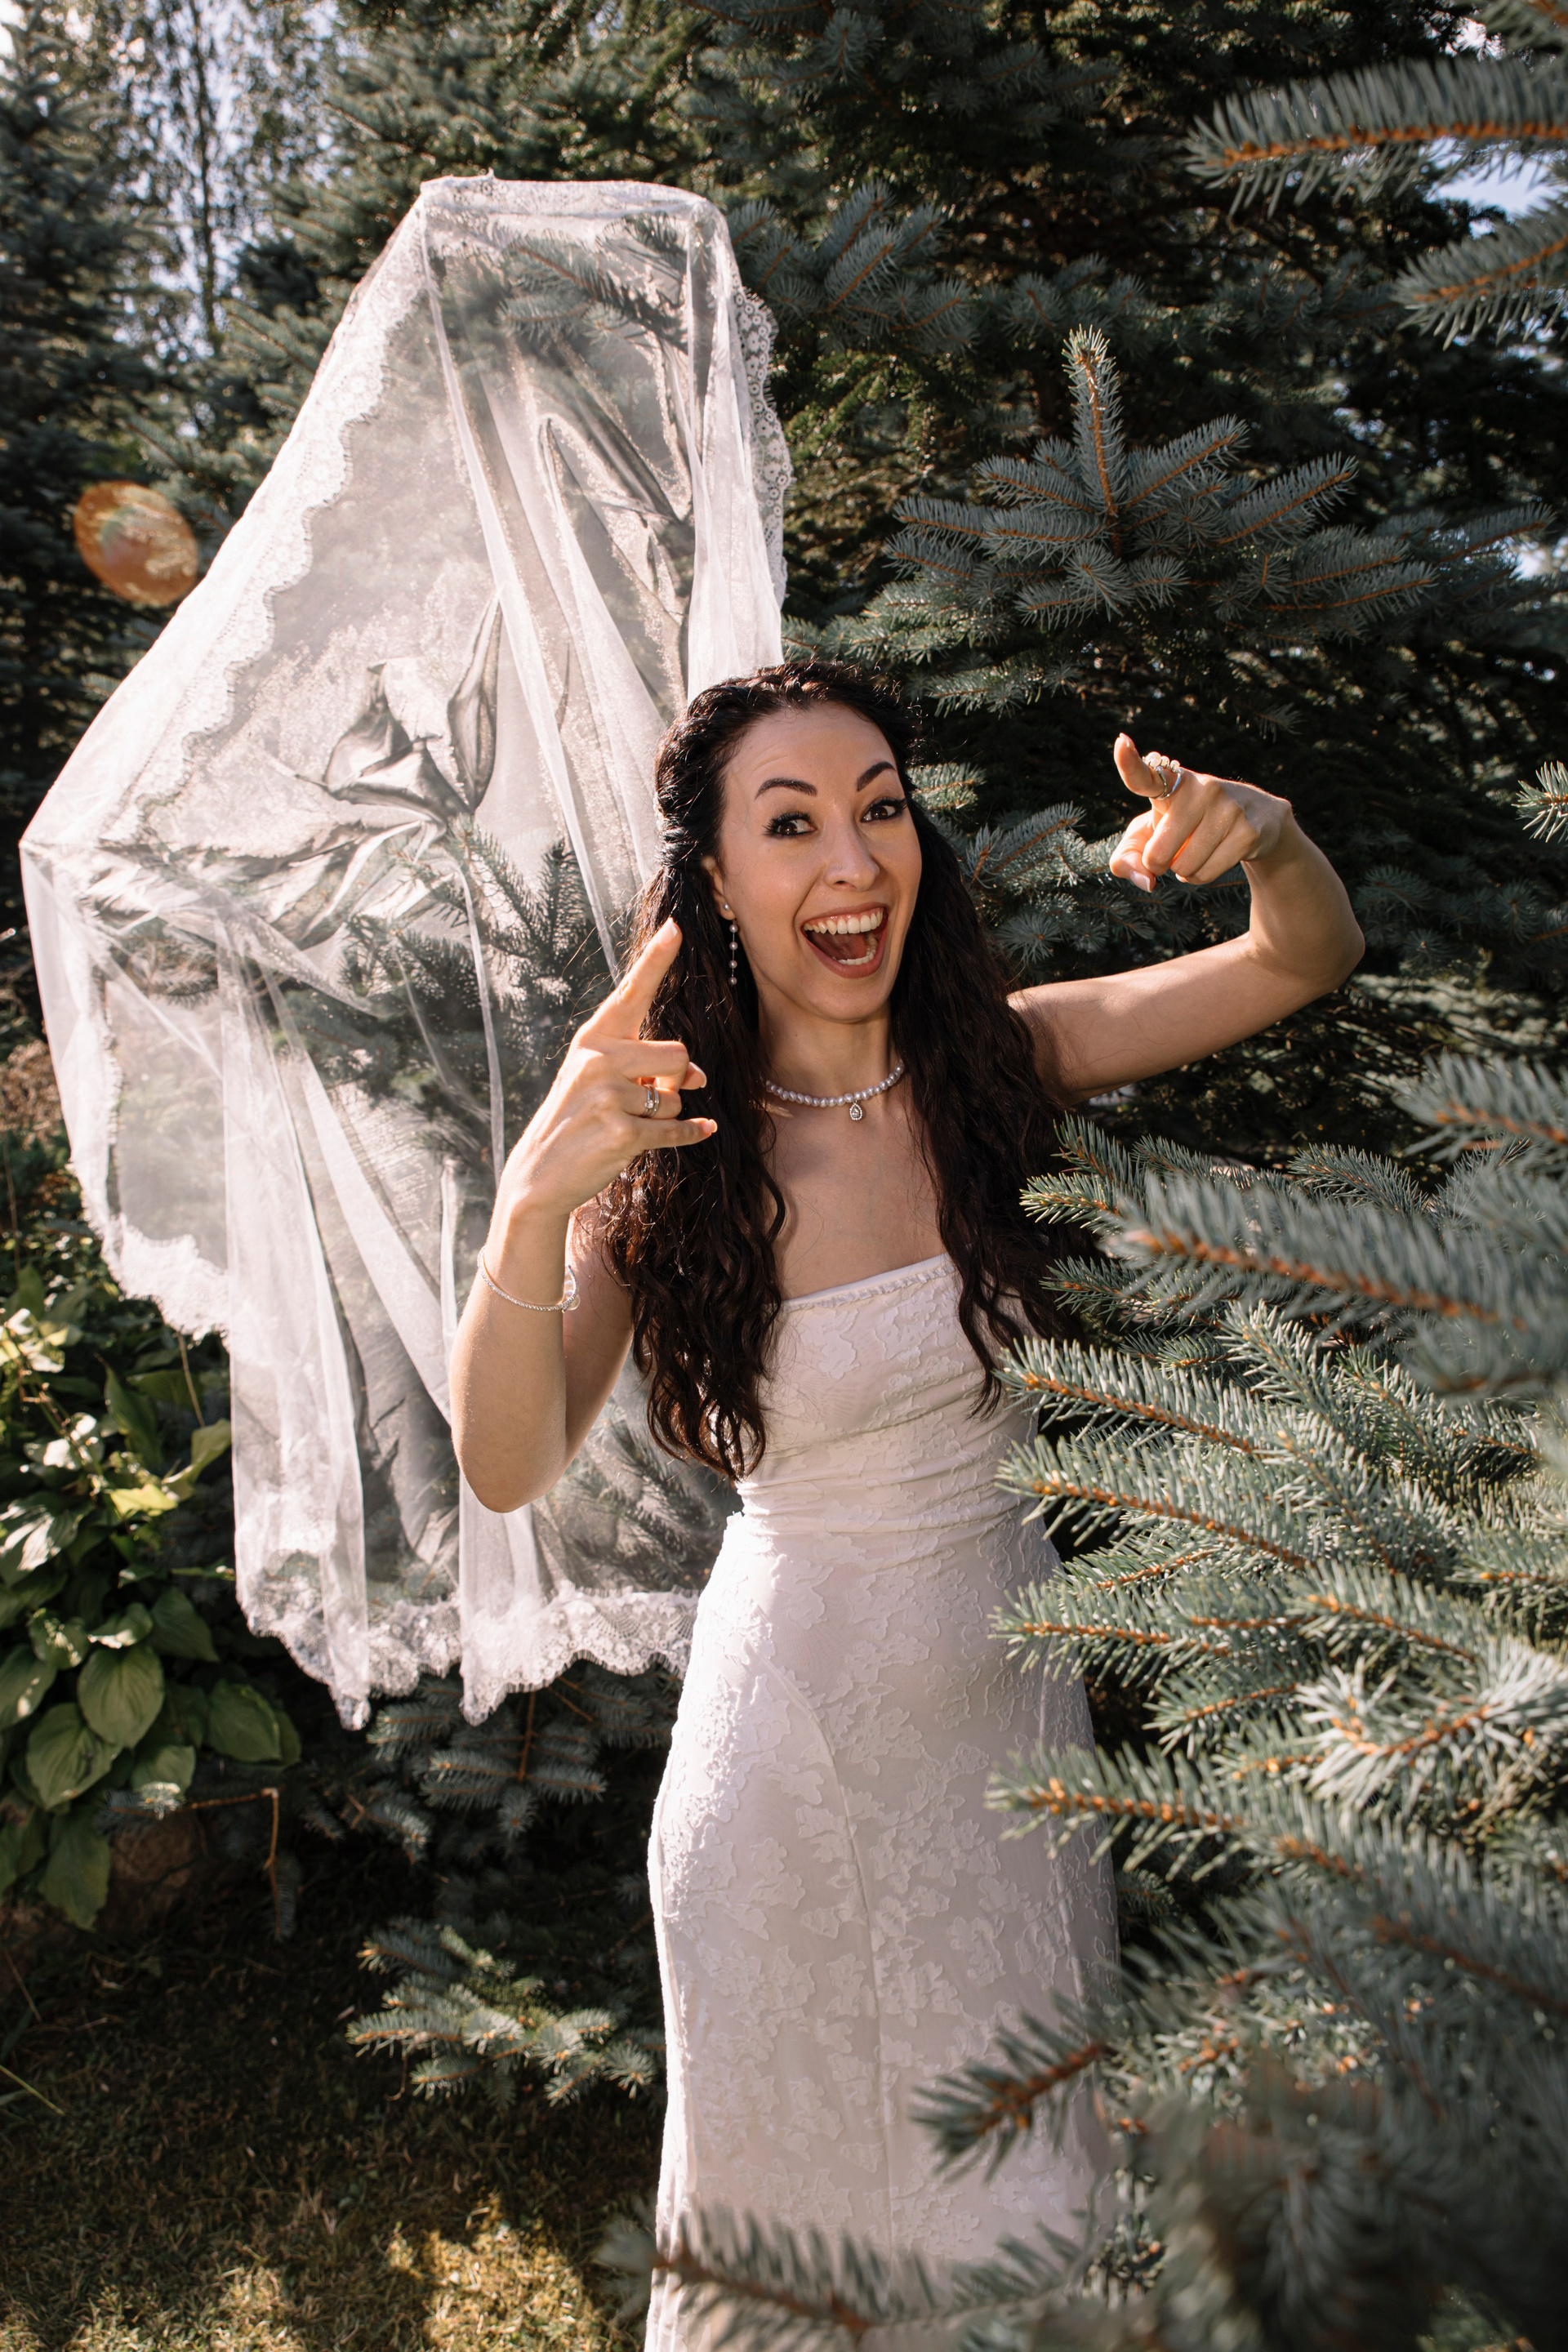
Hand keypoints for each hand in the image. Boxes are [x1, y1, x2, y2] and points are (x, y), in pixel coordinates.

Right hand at [493, 918, 714, 1225]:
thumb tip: (696, 1074)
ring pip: (676, 1096)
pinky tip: (702, 1130)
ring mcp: (608, 1096)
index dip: (657, 959)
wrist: (541, 1172)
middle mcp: (598, 1060)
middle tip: (652, 1094)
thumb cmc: (578, 1118)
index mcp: (593, 1038)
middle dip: (677, 1078)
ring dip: (668, 1112)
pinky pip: (676, 1129)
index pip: (632, 992)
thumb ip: (645, 1065)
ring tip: (633, 1120)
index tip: (676, 927)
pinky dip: (691, 1133)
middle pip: (677, 1054)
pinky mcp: (621, 1132)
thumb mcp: (598, 1079)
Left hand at [1108, 734, 1291, 893]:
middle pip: (1158, 854)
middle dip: (1159, 864)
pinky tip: (1212, 856)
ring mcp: (1228, 807)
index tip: (1121, 742)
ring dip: (1183, 870)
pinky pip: (1205, 875)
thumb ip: (1128, 857)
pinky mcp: (1248, 832)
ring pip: (1184, 868)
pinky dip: (1201, 876)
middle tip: (1172, 851)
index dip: (1129, 762)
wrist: (1257, 819)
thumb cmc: (1188, 826)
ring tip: (1197, 849)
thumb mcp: (1152, 835)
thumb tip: (1147, 881)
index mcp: (1172, 782)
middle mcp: (1200, 788)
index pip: (1146, 776)